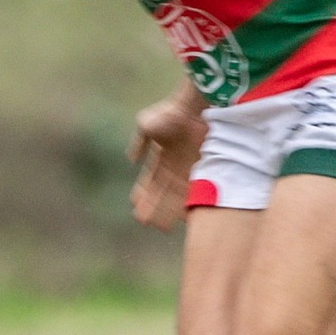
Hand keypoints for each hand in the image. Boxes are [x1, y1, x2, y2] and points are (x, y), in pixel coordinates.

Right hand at [128, 92, 207, 230]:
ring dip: (168, 211)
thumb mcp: (148, 124)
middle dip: (153, 208)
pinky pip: (195, 192)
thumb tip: (131, 160)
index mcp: (160, 158)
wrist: (200, 108)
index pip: (149, 181)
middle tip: (145, 222)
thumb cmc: (172, 114)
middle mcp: (175, 168)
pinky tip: (184, 217)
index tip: (136, 206)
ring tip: (161, 226)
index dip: (143, 194)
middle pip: (161, 193)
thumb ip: (139, 142)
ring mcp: (189, 171)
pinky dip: (190, 204)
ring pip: (176, 196)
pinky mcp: (204, 171)